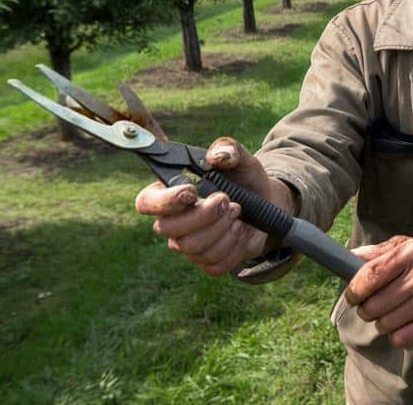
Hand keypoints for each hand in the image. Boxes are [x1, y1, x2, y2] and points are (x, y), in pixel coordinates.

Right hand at [133, 137, 293, 275]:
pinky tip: (240, 231)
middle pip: (169, 230)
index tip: (192, 192)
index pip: (146, 203)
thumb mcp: (241, 159)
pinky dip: (234, 246)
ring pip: (194, 248)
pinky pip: (214, 264)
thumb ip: (229, 149)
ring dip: (222, 228)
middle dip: (204, 215)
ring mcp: (188, 246)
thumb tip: (217, 156)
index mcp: (170, 193)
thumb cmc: (244, 179)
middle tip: (227, 200)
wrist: (266, 204)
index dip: (165, 201)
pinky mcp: (206, 262)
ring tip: (238, 212)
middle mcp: (173, 223)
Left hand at [344, 235, 412, 348]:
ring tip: (387, 315)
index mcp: (409, 253)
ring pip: (386, 323)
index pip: (369, 275)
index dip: (354, 290)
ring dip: (381, 323)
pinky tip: (400, 327)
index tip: (352, 295)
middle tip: (370, 307)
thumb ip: (378, 252)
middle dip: (366, 310)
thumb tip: (348, 258)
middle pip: (374, 305)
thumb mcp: (408, 245)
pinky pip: (402, 338)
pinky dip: (396, 336)